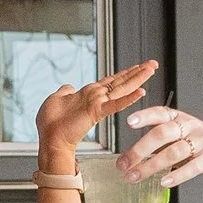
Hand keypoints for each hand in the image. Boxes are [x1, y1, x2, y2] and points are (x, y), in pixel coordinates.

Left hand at [32, 60, 159, 168]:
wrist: (49, 139)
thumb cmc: (50, 123)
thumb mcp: (56, 99)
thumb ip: (65, 91)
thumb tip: (69, 86)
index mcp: (88, 94)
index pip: (111, 80)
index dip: (125, 73)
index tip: (138, 66)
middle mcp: (96, 98)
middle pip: (121, 82)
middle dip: (138, 72)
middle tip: (153, 64)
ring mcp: (98, 105)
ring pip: (122, 89)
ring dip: (137, 79)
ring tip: (151, 70)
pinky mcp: (96, 112)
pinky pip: (115, 104)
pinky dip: (128, 99)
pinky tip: (141, 92)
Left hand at [119, 107, 202, 194]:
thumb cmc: (202, 146)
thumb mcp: (182, 137)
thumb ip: (160, 143)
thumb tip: (128, 159)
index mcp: (181, 119)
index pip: (161, 113)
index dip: (145, 116)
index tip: (130, 122)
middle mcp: (191, 127)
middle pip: (162, 133)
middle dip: (140, 149)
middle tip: (124, 164)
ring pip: (174, 152)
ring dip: (152, 166)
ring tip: (135, 177)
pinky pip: (193, 166)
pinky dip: (177, 175)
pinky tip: (164, 182)